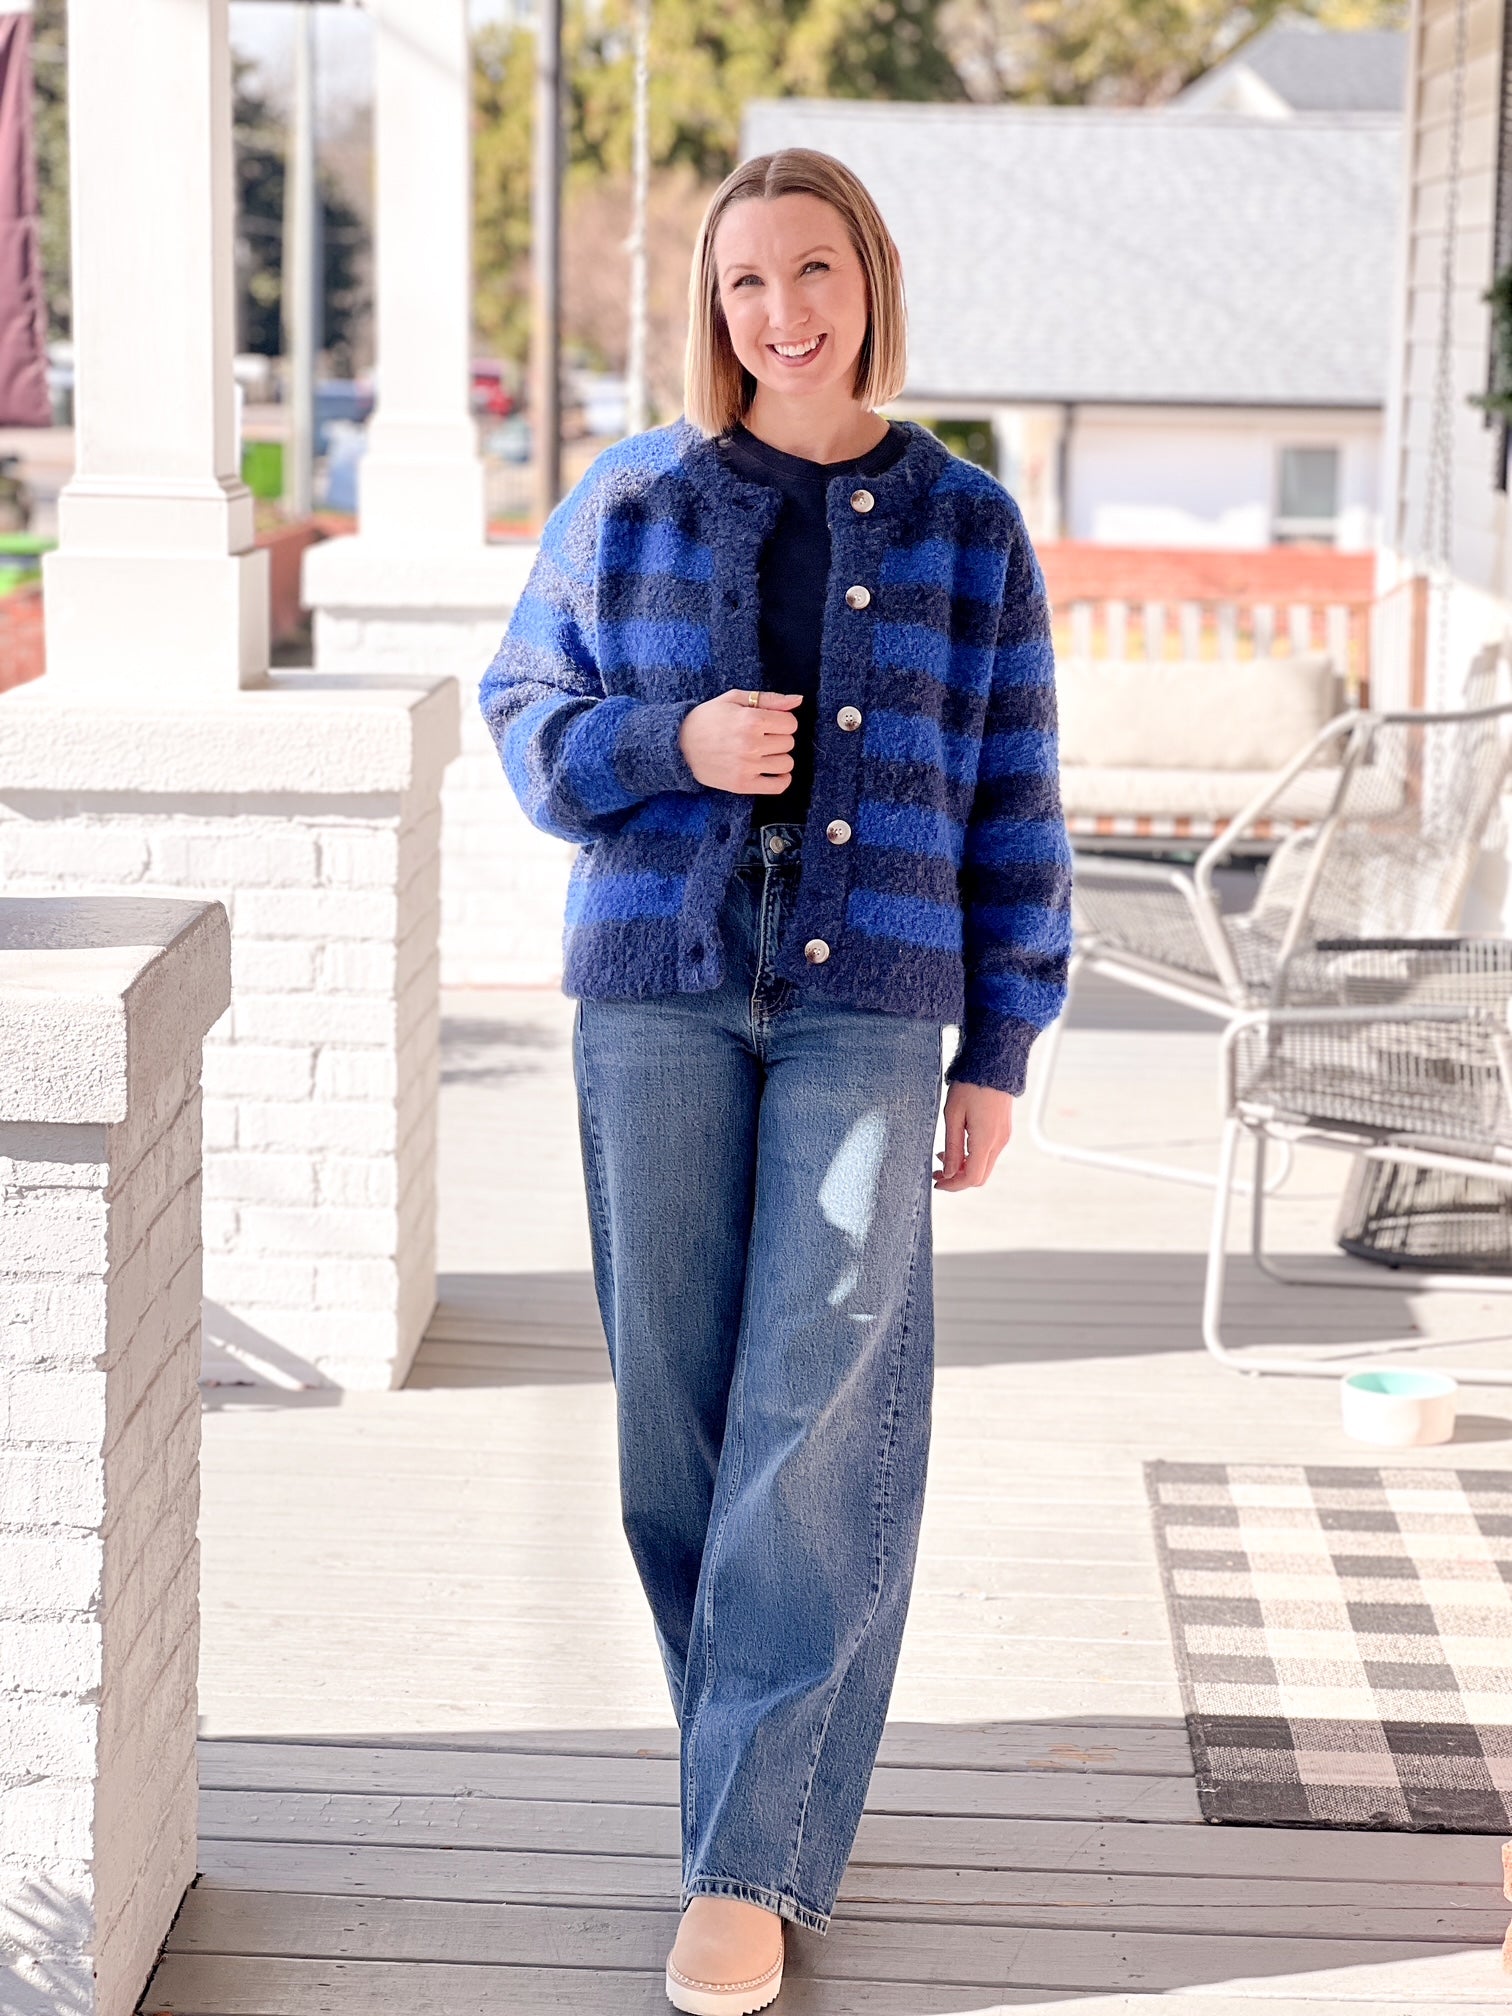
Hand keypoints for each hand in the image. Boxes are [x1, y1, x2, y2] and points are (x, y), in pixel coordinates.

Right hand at [679, 687, 802, 794]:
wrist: (679, 745)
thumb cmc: (708, 719)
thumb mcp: (735, 699)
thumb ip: (769, 699)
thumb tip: (798, 700)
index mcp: (751, 720)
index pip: (790, 723)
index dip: (782, 721)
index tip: (769, 723)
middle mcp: (751, 744)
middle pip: (789, 743)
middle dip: (778, 738)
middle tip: (761, 737)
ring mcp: (747, 766)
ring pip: (787, 764)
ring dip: (779, 757)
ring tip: (763, 753)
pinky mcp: (742, 784)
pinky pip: (778, 786)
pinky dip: (781, 780)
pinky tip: (772, 771)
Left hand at [934, 1081, 1012, 1190]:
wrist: (993, 1063)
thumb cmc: (969, 1085)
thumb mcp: (953, 1115)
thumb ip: (951, 1147)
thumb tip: (948, 1173)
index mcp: (985, 1139)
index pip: (971, 1177)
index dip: (953, 1185)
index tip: (935, 1182)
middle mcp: (999, 1142)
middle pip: (980, 1176)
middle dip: (957, 1179)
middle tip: (936, 1172)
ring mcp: (1004, 1137)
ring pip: (984, 1166)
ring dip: (964, 1168)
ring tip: (942, 1155)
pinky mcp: (1004, 1131)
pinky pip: (989, 1154)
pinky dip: (973, 1157)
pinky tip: (958, 1146)